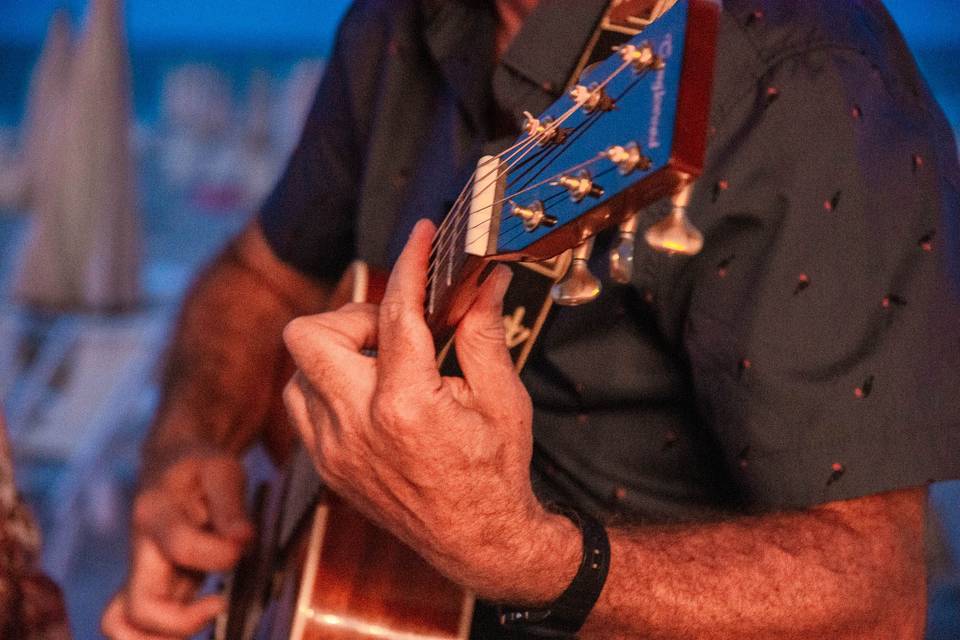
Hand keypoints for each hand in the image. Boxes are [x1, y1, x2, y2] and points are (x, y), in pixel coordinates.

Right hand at [102, 453, 252, 638]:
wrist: (171, 464)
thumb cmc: (199, 466)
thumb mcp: (221, 468)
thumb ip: (230, 503)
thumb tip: (243, 540)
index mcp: (156, 514)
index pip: (181, 548)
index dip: (219, 555)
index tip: (243, 546)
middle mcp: (139, 551)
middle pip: (139, 608)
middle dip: (182, 622)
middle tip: (221, 604)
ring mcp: (140, 574)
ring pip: (123, 627)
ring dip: (163, 638)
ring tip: (205, 619)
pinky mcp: (148, 588)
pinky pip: (135, 627)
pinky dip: (161, 637)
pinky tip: (197, 620)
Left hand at [282, 220, 577, 602]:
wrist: (480, 544)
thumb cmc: (495, 474)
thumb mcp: (502, 398)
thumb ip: (482, 333)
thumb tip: (484, 282)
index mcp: (406, 405)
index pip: (394, 312)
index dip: (409, 264)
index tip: (419, 237)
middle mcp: (357, 427)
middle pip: (308, 334)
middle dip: (350, 316)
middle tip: (391, 329)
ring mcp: (333, 451)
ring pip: (297, 371)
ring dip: (334, 354)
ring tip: (381, 364)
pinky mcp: (326, 468)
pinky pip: (305, 407)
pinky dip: (330, 389)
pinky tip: (370, 397)